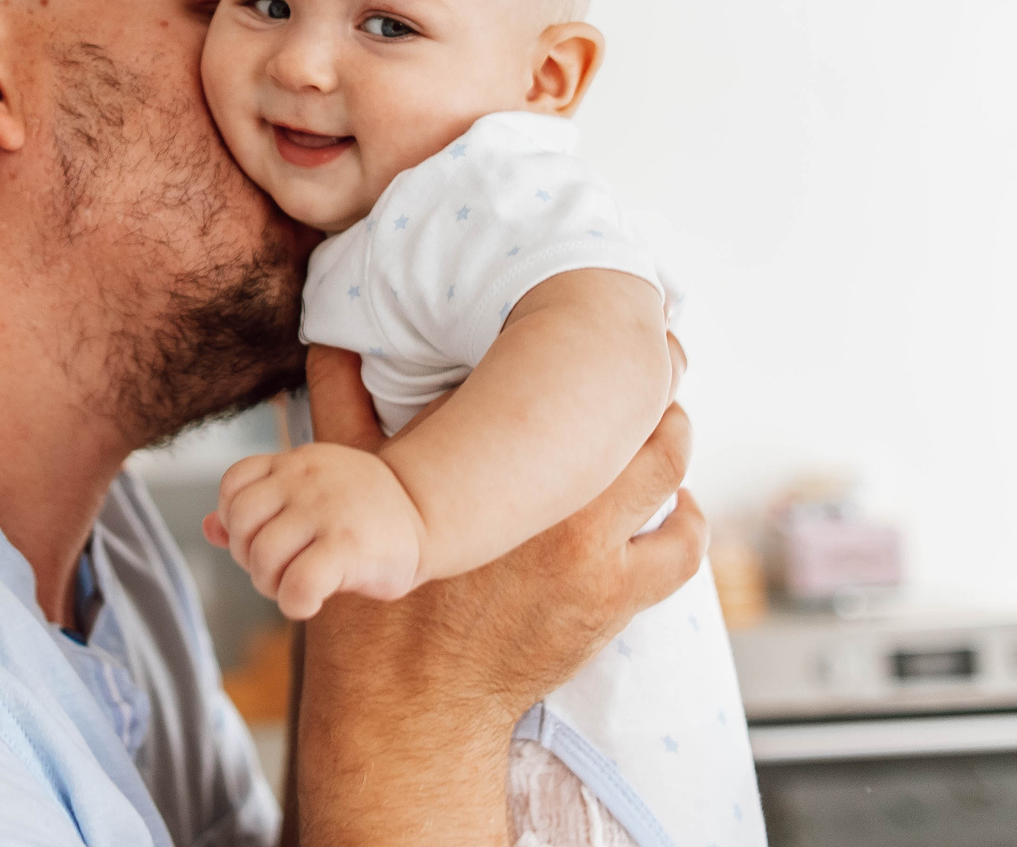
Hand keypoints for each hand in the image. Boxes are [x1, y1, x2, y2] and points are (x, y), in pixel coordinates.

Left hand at [204, 443, 423, 618]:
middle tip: (279, 571)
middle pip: (241, 524)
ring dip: (270, 585)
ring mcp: (325, 511)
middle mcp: (305, 480)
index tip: (262, 538)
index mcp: (294, 462)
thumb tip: (208, 529)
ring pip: (263, 557)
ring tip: (295, 587)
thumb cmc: (361, 511)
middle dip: (249, 559)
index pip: (234, 484)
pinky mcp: (347, 547)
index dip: (234, 520)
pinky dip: (295, 603)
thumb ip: (259, 507)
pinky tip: (311, 603)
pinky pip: (297, 584)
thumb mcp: (307, 495)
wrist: (428, 512)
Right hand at [288, 345, 704, 846]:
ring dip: (672, 432)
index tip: (592, 317)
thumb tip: (329, 340)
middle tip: (654, 350)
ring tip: (668, 417)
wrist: (408, 698)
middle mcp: (540, 490)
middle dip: (647, 369)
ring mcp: (584, 544)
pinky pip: (678, 548)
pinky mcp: (611, 597)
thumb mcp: (352, 489)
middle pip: (624, 403)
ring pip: (661, 463)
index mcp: (481, 451)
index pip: (543, 366)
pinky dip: (687, 518)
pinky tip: (678, 504)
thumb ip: (340, 405)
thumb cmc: (378, 594)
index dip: (574, 336)